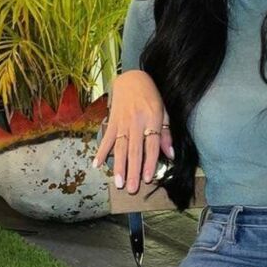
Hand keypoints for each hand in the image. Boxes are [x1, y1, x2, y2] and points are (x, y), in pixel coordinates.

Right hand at [93, 70, 173, 193]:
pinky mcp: (111, 121)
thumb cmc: (151, 97)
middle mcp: (136, 122)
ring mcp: (122, 122)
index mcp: (152, 120)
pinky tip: (96, 164)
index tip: (147, 178)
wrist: (132, 78)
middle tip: (131, 188)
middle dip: (132, 170)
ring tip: (117, 182)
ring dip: (118, 166)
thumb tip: (171, 155)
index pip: (151, 145)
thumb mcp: (164, 111)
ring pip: (120, 147)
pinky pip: (106, 138)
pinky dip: (100, 151)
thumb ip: (167, 133)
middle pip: (134, 150)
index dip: (150, 162)